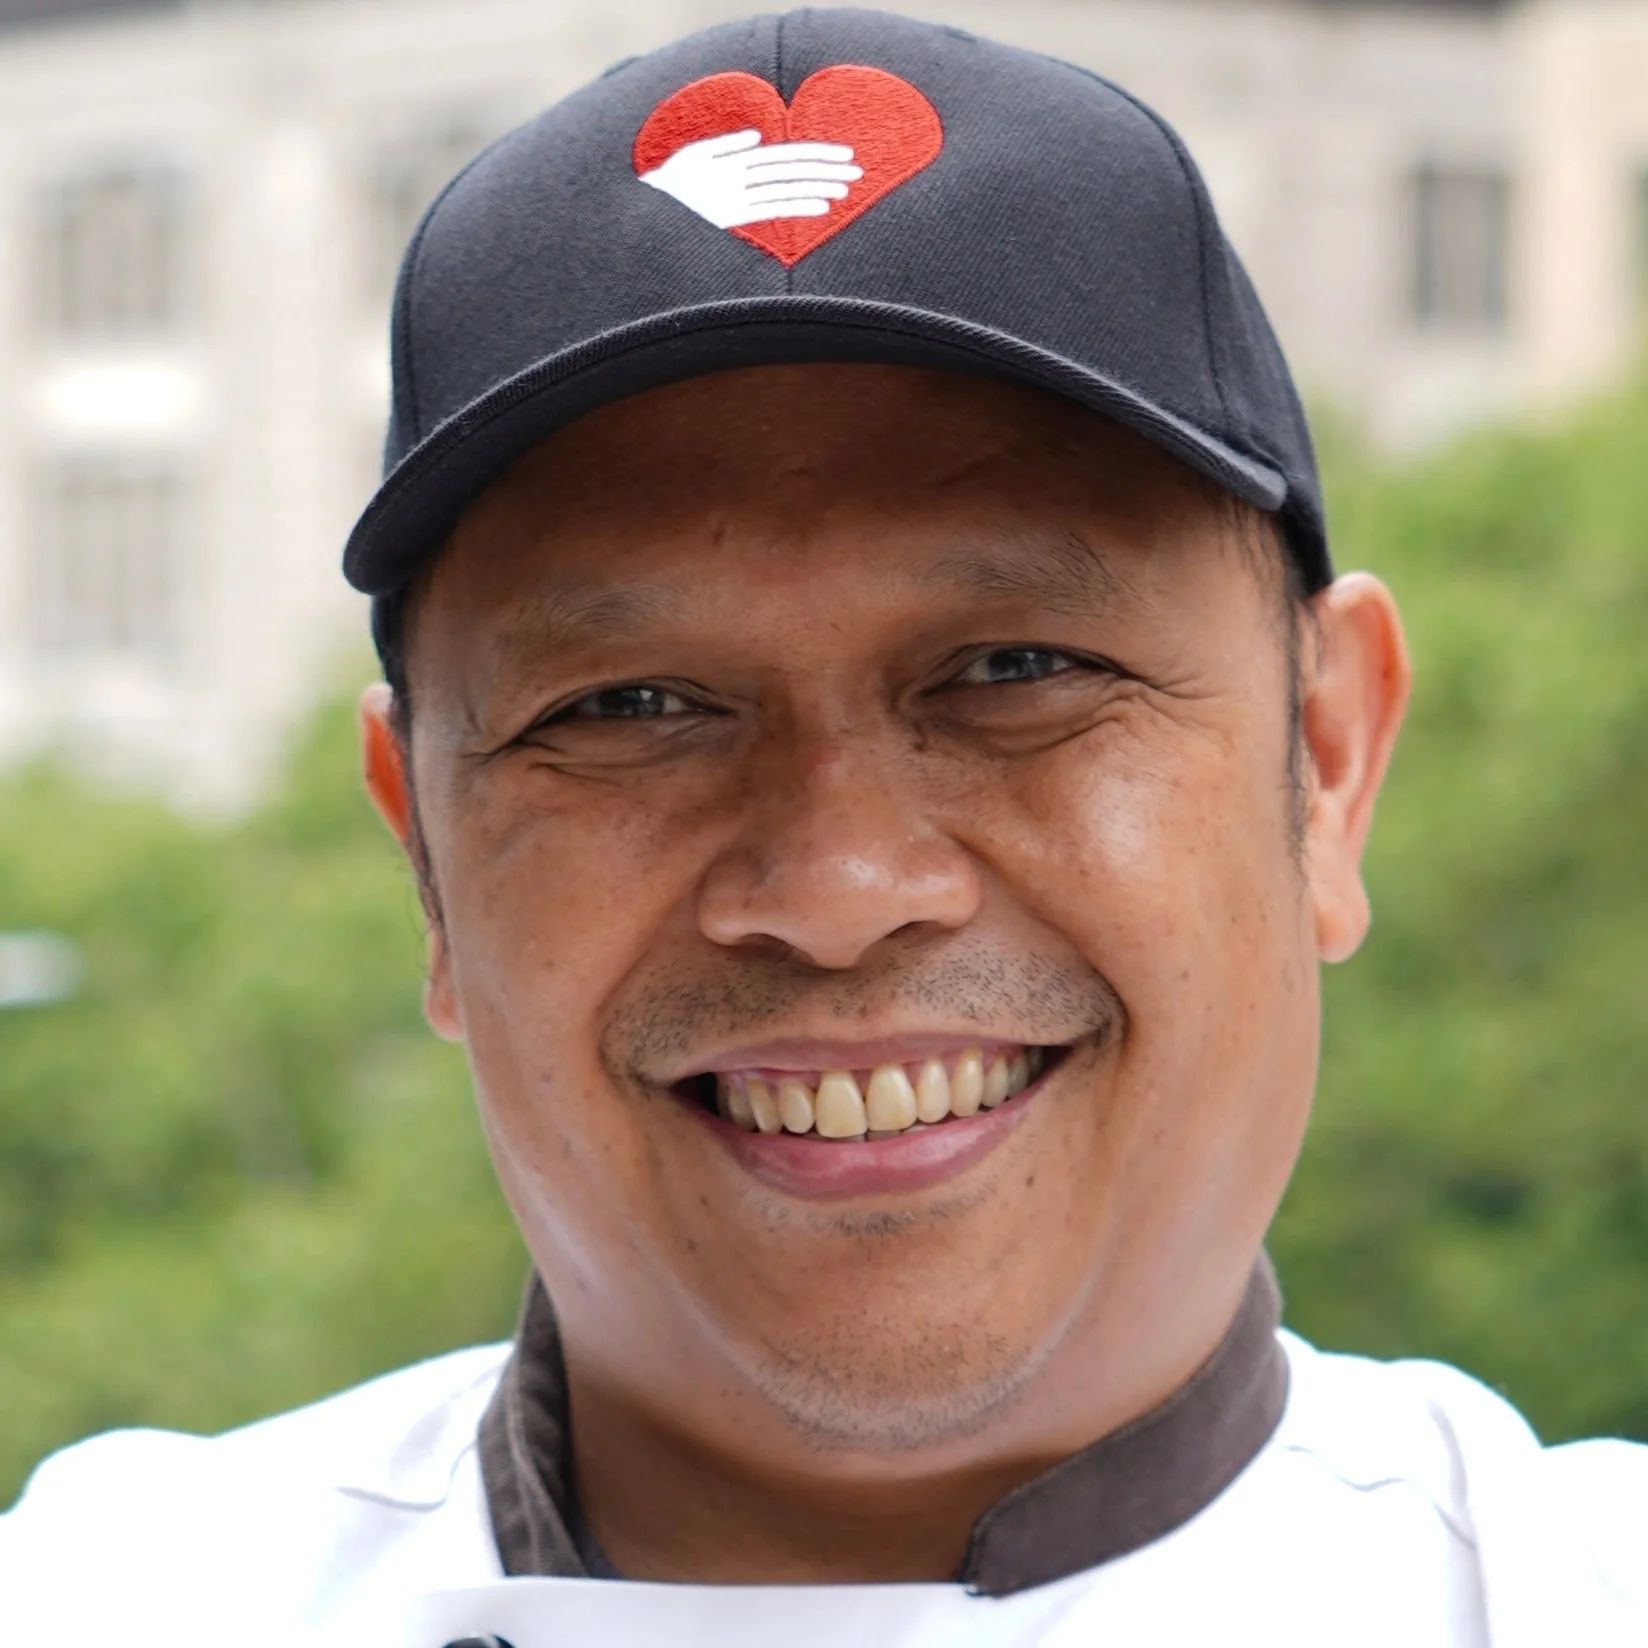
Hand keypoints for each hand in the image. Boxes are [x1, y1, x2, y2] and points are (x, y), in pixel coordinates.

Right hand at [639, 130, 862, 228]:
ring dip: (819, 186)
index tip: (844, 156)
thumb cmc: (669, 186)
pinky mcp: (729, 216)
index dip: (815, 154)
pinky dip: (798, 205)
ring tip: (847, 189)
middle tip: (859, 171)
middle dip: (826, 168)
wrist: (641, 212)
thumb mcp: (695, 156)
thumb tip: (757, 138)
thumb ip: (727, 145)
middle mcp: (737, 172)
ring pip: (785, 186)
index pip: (784, 154)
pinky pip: (771, 209)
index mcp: (734, 158)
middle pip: (790, 167)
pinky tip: (823, 207)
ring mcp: (734, 194)